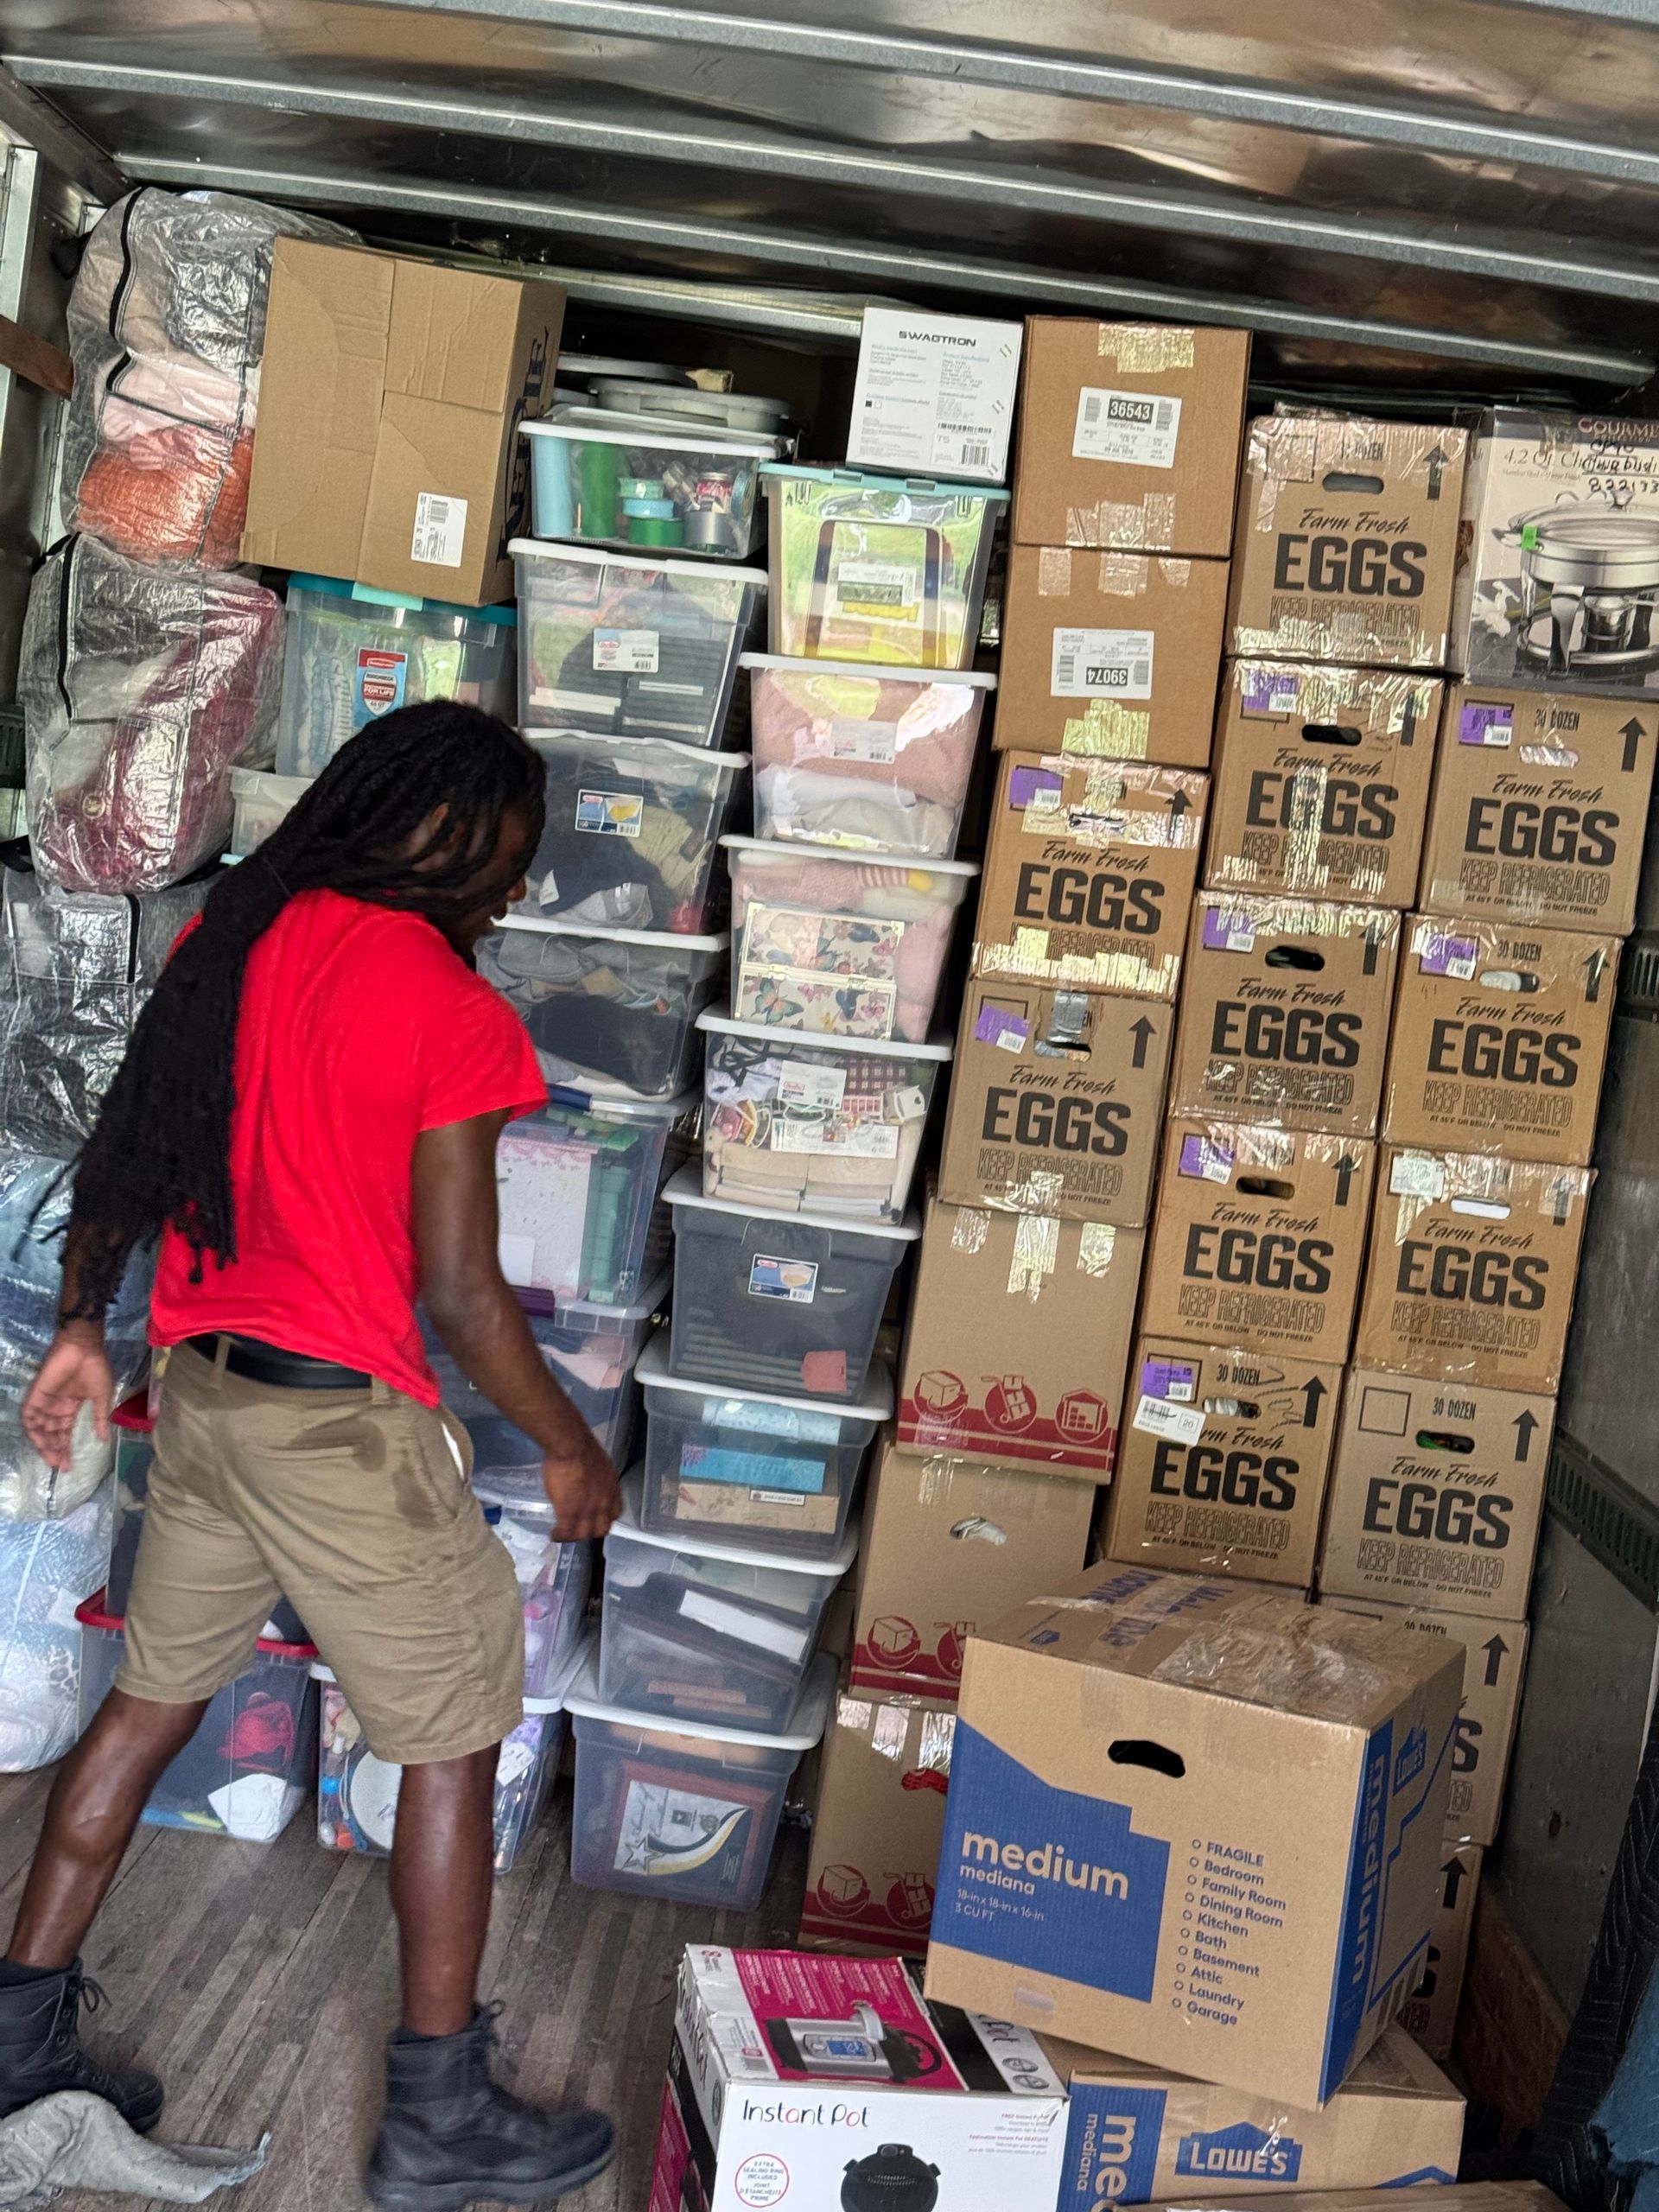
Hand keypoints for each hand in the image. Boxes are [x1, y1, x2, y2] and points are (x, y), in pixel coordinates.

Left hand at [22, 1326, 115, 1471]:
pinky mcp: (37, 1394)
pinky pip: (29, 1415)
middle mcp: (56, 1407)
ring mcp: (46, 1401)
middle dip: (55, 1451)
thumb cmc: (96, 1369)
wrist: (85, 1348)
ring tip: (53, 1456)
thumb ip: (99, 1419)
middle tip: (60, 1465)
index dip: (65, 1449)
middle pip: (51, 1434)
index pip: (64, 1433)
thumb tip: (104, 1440)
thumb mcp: (102, 1398)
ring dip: (44, 1444)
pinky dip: (32, 1428)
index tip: (69, 1466)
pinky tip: (40, 1441)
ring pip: (39, 1428)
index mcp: (71, 1408)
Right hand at [541, 1428, 621, 1540]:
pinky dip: (559, 1536)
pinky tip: (553, 1534)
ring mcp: (587, 1510)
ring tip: (564, 1534)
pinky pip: (565, 1533)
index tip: (596, 1518)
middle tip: (579, 1530)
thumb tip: (589, 1480)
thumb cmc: (582, 1447)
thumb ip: (597, 1478)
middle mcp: (603, 1503)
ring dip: (573, 1537)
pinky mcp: (569, 1513)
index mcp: (611, 1489)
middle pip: (601, 1529)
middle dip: (590, 1532)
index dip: (605, 1519)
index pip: (614, 1513)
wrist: (571, 1446)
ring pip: (583, 1534)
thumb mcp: (599, 1464)